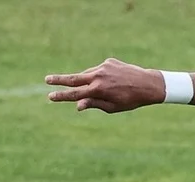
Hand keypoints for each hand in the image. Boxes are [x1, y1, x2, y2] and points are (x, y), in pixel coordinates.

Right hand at [46, 58, 167, 112]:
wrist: (148, 84)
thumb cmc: (130, 100)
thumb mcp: (112, 107)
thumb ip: (94, 104)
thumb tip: (78, 105)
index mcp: (98, 90)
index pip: (75, 94)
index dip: (61, 96)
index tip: (50, 96)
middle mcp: (98, 76)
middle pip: (74, 78)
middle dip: (59, 80)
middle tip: (47, 80)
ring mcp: (103, 67)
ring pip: (87, 75)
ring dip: (86, 81)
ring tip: (97, 89)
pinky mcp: (109, 61)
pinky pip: (99, 70)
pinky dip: (100, 77)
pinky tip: (113, 82)